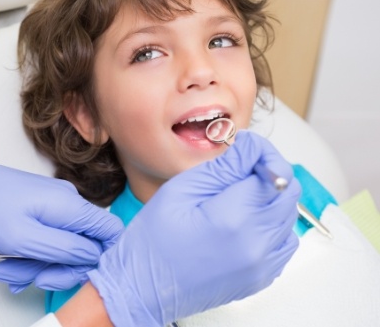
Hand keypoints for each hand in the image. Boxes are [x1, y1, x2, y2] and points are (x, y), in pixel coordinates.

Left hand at [0, 149, 123, 290]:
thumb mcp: (25, 238)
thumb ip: (65, 249)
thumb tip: (94, 256)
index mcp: (71, 206)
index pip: (111, 230)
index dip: (102, 256)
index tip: (77, 272)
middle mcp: (69, 203)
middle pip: (85, 244)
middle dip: (60, 268)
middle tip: (34, 278)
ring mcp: (57, 205)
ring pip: (64, 245)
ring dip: (40, 264)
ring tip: (10, 270)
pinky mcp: (45, 208)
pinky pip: (50, 237)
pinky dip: (34, 254)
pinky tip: (13, 261)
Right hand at [87, 131, 300, 326]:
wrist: (145, 287)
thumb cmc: (154, 239)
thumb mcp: (182, 189)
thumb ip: (224, 166)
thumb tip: (252, 146)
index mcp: (234, 218)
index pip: (276, 172)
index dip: (263, 154)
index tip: (246, 151)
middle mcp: (256, 244)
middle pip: (289, 192)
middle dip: (269, 172)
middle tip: (239, 170)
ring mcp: (262, 265)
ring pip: (289, 214)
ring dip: (270, 197)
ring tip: (238, 196)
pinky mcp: (261, 277)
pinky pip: (284, 240)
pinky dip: (271, 223)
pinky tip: (245, 220)